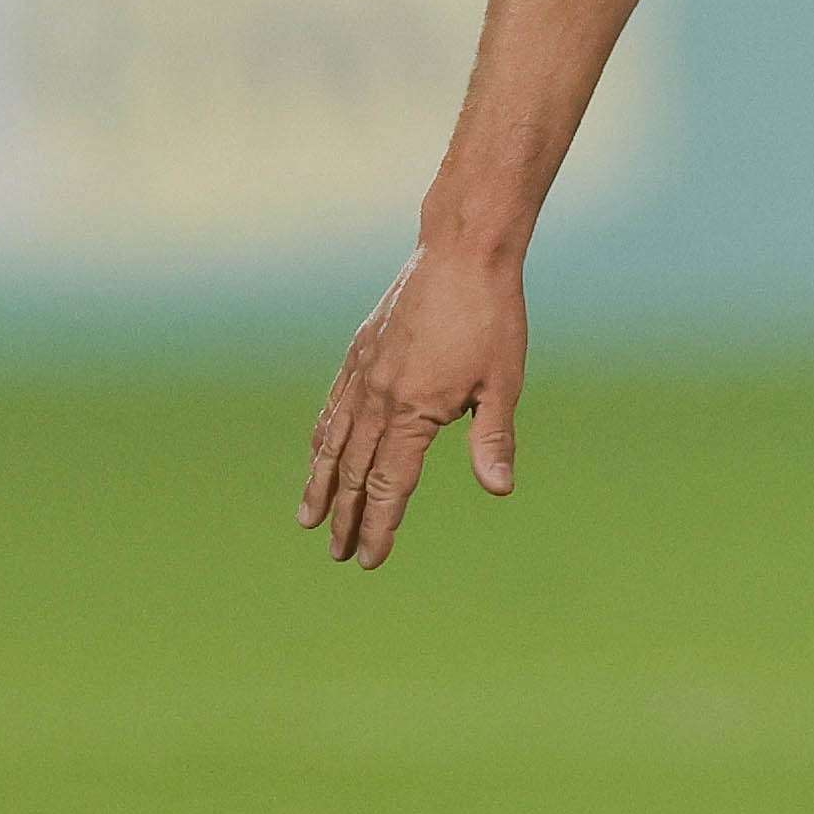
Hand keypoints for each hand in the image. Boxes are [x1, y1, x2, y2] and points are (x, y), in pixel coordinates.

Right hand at [301, 246, 527, 568]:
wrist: (461, 254)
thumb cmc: (492, 318)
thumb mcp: (504, 383)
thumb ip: (494, 440)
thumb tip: (499, 490)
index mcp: (414, 412)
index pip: (391, 485)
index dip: (379, 526)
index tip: (369, 559)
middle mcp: (379, 399)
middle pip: (356, 473)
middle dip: (347, 517)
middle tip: (339, 553)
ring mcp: (363, 375)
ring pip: (334, 443)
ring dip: (322, 485)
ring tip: (310, 520)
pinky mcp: (359, 355)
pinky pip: (334, 408)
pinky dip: (322, 439)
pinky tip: (318, 455)